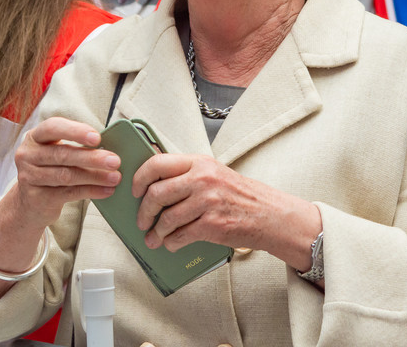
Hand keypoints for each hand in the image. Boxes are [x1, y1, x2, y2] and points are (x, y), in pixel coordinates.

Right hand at [11, 117, 121, 226]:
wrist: (30, 202)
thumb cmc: (52, 169)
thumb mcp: (57, 153)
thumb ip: (76, 147)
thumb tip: (110, 149)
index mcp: (35, 137)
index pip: (52, 127)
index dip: (75, 131)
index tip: (97, 138)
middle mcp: (28, 155)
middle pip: (62, 154)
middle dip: (92, 158)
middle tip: (115, 161)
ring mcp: (29, 177)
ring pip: (67, 175)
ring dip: (95, 176)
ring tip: (116, 177)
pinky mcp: (36, 197)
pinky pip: (69, 193)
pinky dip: (91, 191)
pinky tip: (107, 190)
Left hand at [132, 154, 318, 268]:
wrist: (271, 215)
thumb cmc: (241, 196)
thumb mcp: (214, 173)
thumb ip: (187, 174)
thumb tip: (153, 183)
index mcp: (199, 163)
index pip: (157, 164)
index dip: (139, 179)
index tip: (135, 191)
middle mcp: (202, 179)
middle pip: (156, 193)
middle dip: (143, 212)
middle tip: (142, 221)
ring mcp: (207, 202)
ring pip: (166, 218)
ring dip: (156, 232)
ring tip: (154, 238)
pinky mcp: (212, 225)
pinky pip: (180, 236)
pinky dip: (171, 243)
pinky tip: (171, 244)